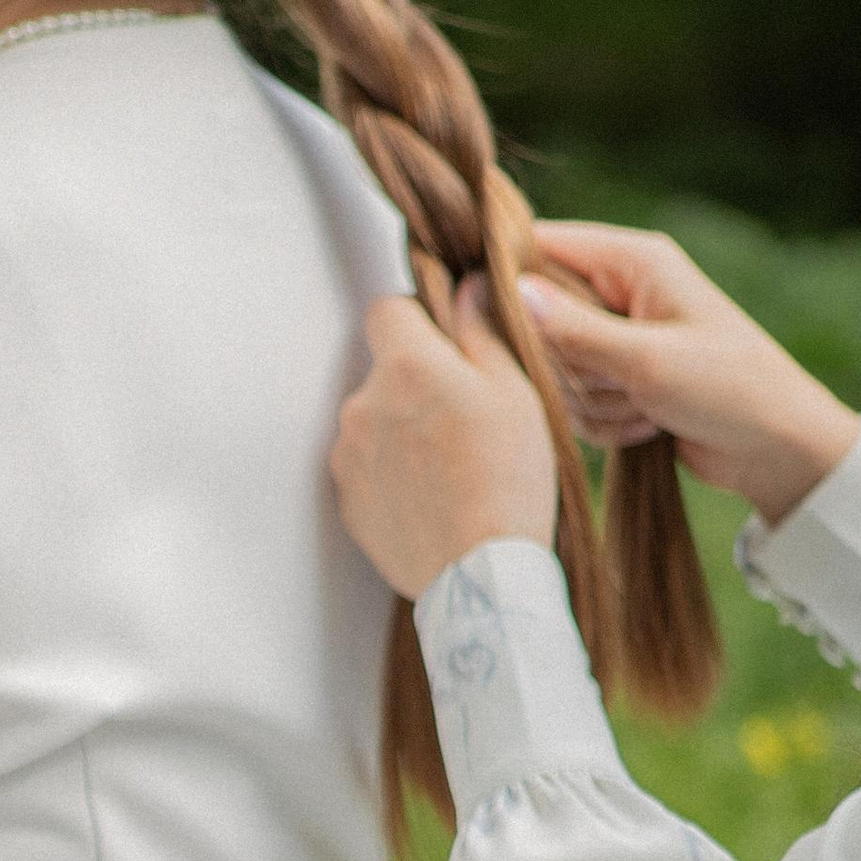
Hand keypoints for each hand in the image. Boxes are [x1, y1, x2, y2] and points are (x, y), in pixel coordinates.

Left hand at [331, 282, 562, 600]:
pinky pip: (367, 468)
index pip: (386, 308)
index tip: (444, 341)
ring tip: (450, 465)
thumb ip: (479, 328)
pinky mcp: (346, 502)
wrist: (480, 575)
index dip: (417, 318)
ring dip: (401, 428)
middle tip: (464, 416)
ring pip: (373, 420)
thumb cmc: (507, 477)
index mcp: (405, 366)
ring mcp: (347, 457)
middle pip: (382, 370)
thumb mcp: (514, 389)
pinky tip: (431, 496)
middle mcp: (362, 404)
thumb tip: (464, 285)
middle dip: (414, 380)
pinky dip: (392, 473)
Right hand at [522, 222, 858, 524]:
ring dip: (595, 400)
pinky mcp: (622, 380)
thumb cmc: (729, 388)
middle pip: (542, 320)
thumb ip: (576, 330)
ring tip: (646, 406)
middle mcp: (623, 292)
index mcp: (635, 262)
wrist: (775, 448)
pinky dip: (606, 422)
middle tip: (619, 381)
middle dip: (572, 366)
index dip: (513, 277)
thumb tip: (513, 292)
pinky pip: (577, 403)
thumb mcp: (648, 360)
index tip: (499, 321)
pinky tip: (648, 425)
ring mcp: (621, 339)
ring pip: (559, 371)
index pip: (545, 246)